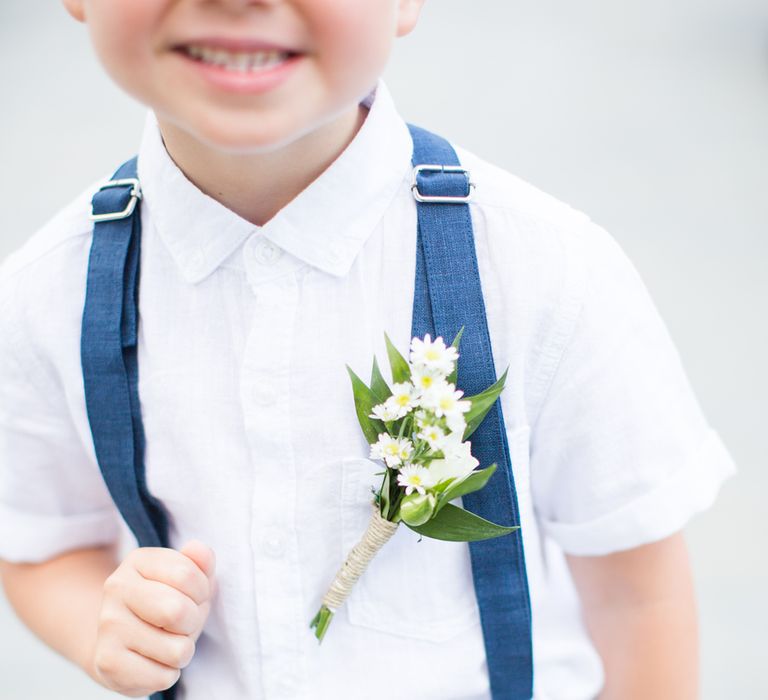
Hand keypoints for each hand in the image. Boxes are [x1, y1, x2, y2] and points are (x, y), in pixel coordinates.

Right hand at [87, 540, 216, 697]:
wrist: (120, 643)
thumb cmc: (165, 604)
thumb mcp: (186, 578)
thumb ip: (200, 561)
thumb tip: (198, 548)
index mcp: (138, 560)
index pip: (187, 575)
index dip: (202, 591)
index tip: (192, 596)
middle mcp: (116, 588)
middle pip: (179, 611)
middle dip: (193, 622)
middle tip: (182, 623)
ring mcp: (108, 625)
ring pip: (177, 649)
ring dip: (183, 650)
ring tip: (167, 642)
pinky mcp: (107, 662)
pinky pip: (163, 677)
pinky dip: (168, 673)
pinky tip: (153, 661)